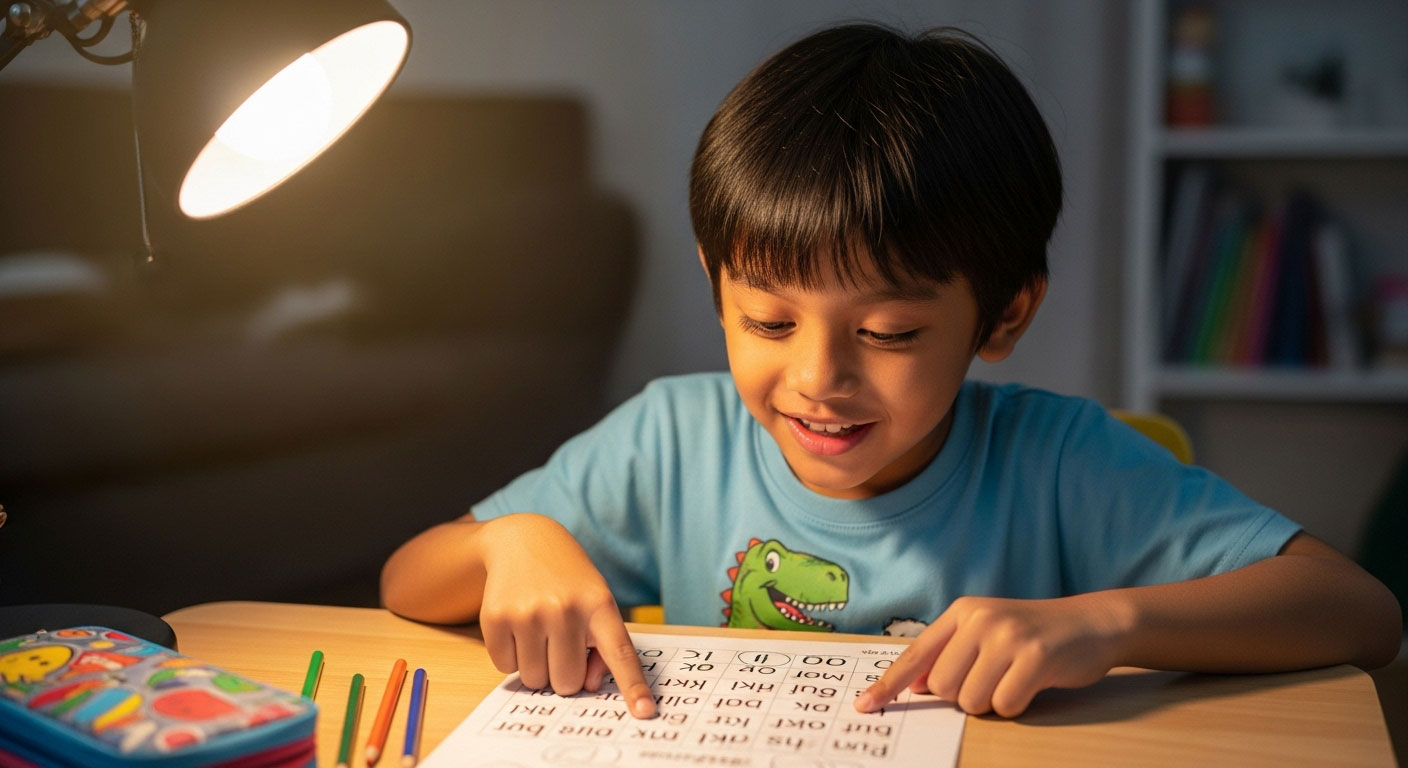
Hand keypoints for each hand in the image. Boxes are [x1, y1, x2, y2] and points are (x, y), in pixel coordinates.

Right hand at [478, 514, 655, 717]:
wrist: (525, 541)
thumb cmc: (568, 581)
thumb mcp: (596, 601)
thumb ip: (601, 645)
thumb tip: (588, 685)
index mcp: (599, 605)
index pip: (620, 653)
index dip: (633, 686)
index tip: (646, 712)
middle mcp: (565, 609)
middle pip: (566, 683)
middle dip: (562, 672)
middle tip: (559, 644)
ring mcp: (528, 613)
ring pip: (534, 679)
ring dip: (536, 665)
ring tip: (539, 631)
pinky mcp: (496, 617)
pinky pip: (504, 667)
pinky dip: (511, 655)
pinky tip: (518, 625)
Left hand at [855, 594, 1127, 717]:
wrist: (1092, 622)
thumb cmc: (1034, 634)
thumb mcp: (987, 633)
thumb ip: (951, 654)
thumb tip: (917, 685)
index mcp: (962, 612)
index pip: (916, 654)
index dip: (889, 684)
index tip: (865, 705)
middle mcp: (979, 619)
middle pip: (943, 687)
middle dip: (965, 696)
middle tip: (994, 679)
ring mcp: (1007, 636)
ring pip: (971, 699)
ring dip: (992, 702)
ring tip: (1014, 678)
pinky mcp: (1034, 656)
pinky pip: (1005, 705)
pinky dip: (1017, 705)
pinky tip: (1032, 684)